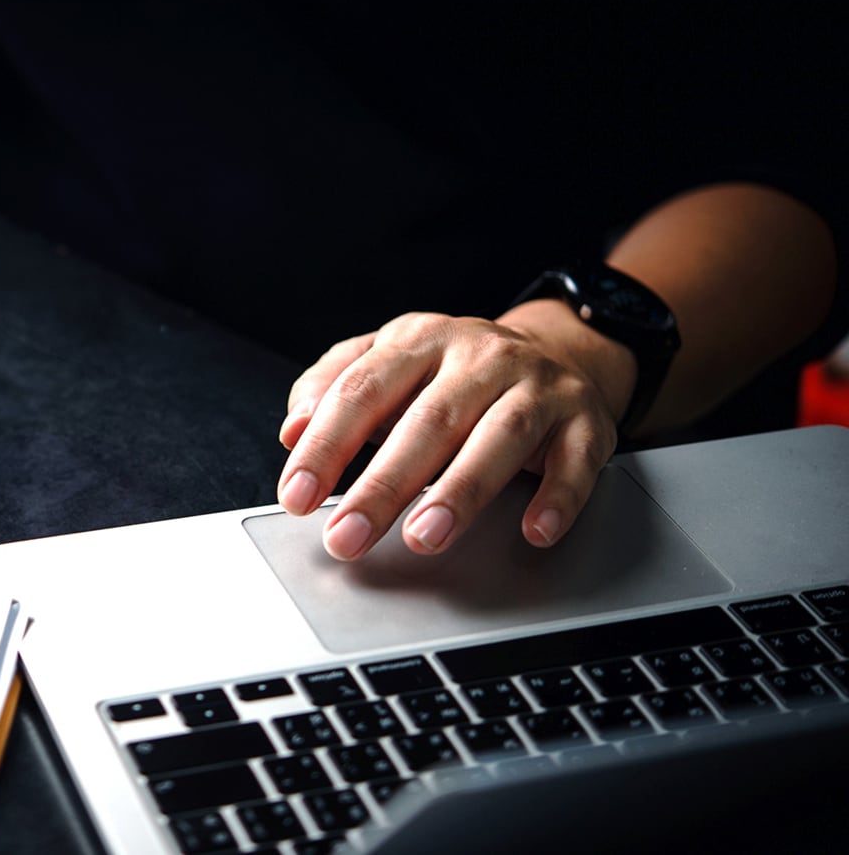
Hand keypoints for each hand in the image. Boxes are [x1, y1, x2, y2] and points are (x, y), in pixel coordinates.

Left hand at [276, 308, 630, 559]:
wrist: (554, 349)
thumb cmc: (451, 373)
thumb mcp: (387, 361)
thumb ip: (332, 387)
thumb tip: (292, 428)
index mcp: (420, 341)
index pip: (362, 392)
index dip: (326, 446)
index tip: (297, 495)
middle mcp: (480, 357)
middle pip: (427, 422)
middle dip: (383, 486)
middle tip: (347, 537)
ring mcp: (537, 387)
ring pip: (499, 438)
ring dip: (461, 492)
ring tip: (423, 538)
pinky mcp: (585, 421)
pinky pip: (577, 461)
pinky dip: (558, 498)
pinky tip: (533, 531)